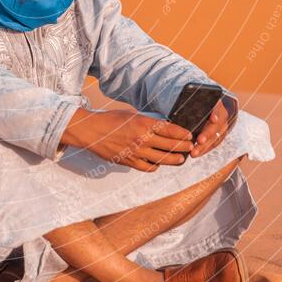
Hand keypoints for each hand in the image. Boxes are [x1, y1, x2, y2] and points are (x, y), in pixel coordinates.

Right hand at [60, 107, 193, 172]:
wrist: (90, 131)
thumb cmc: (110, 119)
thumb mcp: (131, 115)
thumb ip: (146, 121)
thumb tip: (162, 126)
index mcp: (144, 123)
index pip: (170, 129)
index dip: (183, 133)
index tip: (190, 135)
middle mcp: (142, 138)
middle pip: (170, 145)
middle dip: (184, 147)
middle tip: (191, 147)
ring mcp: (136, 152)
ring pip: (162, 159)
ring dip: (174, 159)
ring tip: (181, 158)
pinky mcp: (129, 162)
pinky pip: (148, 167)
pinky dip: (156, 166)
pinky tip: (159, 163)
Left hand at [190, 93, 238, 157]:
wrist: (211, 107)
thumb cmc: (199, 104)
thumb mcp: (197, 101)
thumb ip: (193, 104)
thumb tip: (181, 103)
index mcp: (216, 104)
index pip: (217, 108)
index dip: (215, 113)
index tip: (213, 119)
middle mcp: (222, 116)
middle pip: (216, 126)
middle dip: (208, 134)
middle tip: (200, 141)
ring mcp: (223, 126)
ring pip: (216, 138)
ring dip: (205, 146)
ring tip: (194, 153)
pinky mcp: (221, 135)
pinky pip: (214, 143)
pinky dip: (206, 149)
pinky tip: (198, 153)